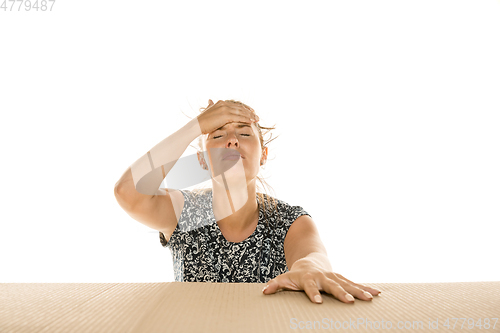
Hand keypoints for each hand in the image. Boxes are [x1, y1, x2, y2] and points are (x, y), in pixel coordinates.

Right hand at [197, 99, 258, 134]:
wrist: (197, 125)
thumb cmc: (202, 121)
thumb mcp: (208, 110)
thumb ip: (211, 105)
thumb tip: (210, 100)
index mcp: (221, 103)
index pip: (236, 105)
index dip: (244, 108)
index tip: (251, 111)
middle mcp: (224, 104)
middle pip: (240, 108)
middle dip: (249, 112)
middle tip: (256, 116)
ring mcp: (225, 109)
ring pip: (241, 112)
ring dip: (250, 116)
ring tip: (256, 119)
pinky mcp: (225, 115)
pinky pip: (239, 117)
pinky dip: (246, 119)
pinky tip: (251, 121)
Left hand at [262, 263, 380, 303]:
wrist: (310, 261)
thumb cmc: (296, 274)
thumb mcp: (285, 278)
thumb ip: (276, 284)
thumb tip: (265, 291)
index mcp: (309, 278)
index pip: (311, 287)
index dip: (313, 293)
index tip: (317, 302)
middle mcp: (324, 277)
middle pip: (333, 285)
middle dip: (341, 293)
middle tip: (349, 301)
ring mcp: (334, 277)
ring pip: (348, 284)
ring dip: (359, 291)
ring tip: (370, 298)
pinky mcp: (342, 279)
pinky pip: (355, 284)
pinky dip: (366, 288)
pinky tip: (378, 294)